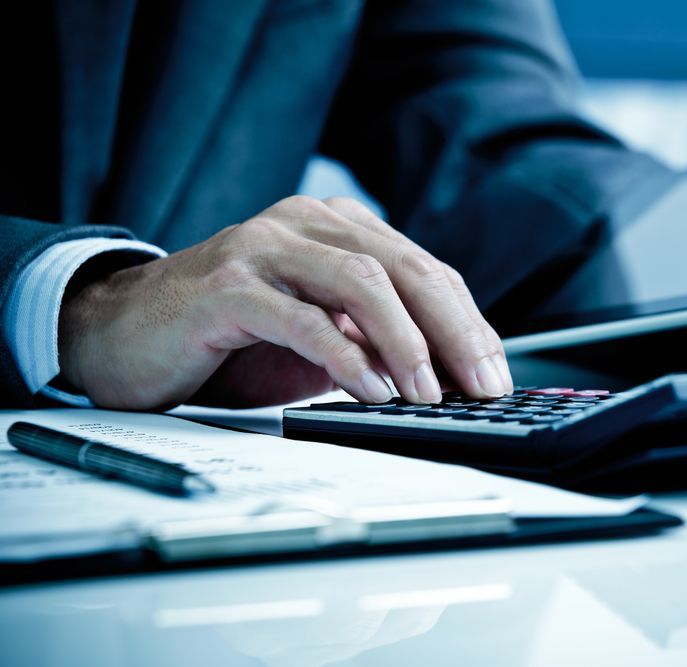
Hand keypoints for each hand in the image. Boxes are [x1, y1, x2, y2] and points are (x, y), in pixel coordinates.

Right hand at [58, 196, 512, 408]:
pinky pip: (301, 318)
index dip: (467, 322)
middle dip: (455, 331)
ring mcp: (263, 248)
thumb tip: (450, 377)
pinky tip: (373, 391)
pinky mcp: (225, 286)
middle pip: (404, 268)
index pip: (423, 269)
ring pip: (361, 282)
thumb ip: (374, 340)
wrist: (126, 334)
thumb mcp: (321, 337)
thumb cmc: (232, 340)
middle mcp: (304, 223)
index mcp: (336, 227)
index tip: (495, 373)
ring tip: (430, 393)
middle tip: (483, 384)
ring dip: (407, 342)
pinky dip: (346, 357)